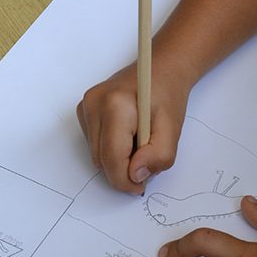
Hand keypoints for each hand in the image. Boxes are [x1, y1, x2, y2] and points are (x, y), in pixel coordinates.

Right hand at [76, 64, 190, 193]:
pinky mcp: (83, 111)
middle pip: (101, 160)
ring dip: (118, 159)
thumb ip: (159, 155)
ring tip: (139, 143)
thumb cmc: (167, 95)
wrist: (160, 69)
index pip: (111, 158)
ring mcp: (85, 106)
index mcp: (115, 105)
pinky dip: (112, 149)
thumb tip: (136, 175)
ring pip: (96, 155)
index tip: (140, 186)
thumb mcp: (173, 128)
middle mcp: (94, 104)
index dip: (125, 181)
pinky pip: (95, 145)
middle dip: (124, 170)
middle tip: (148, 160)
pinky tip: (127, 135)